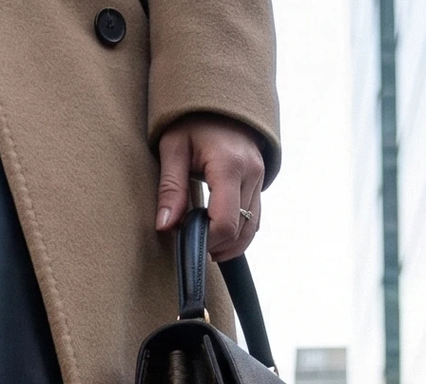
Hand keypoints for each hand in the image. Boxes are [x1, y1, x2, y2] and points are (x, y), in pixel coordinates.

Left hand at [156, 115, 266, 260]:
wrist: (219, 96)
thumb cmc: (192, 119)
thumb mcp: (173, 148)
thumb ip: (170, 189)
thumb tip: (165, 226)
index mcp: (229, 166)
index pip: (225, 224)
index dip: (205, 241)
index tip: (184, 237)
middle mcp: (251, 173)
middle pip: (240, 232)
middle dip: (215, 245)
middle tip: (190, 239)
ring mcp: (259, 178)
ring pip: (251, 229)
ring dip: (228, 243)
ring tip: (202, 239)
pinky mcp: (260, 181)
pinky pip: (254, 219)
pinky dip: (237, 232)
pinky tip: (216, 230)